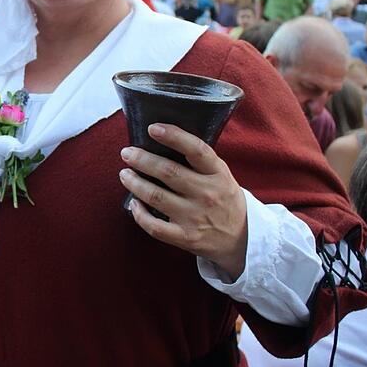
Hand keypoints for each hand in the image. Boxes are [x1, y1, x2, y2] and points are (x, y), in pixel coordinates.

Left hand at [119, 123, 247, 279]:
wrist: (241, 239)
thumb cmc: (223, 199)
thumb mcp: (221, 175)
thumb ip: (199, 161)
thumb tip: (163, 140)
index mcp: (217, 174)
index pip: (196, 150)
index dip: (174, 136)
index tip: (153, 128)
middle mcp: (207, 194)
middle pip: (168, 172)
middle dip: (142, 159)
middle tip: (127, 153)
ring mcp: (195, 217)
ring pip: (156, 196)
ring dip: (135, 183)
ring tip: (124, 174)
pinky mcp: (185, 237)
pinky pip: (154, 226)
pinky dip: (139, 214)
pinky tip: (133, 203)